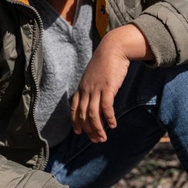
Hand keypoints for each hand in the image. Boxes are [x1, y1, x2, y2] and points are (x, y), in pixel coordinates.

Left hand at [71, 24, 152, 141]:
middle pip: (83, 115)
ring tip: (103, 138)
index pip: (74, 108)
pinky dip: (108, 118)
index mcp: (82, 87)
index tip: (79, 132)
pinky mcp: (108, 88)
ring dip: (97, 129)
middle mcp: (86, 89)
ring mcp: (96, 89)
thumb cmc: (106, 61)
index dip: (75, 121)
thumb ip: (93, 86)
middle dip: (88, 130)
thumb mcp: (95, 75)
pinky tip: (113, 125)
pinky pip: (106, 107)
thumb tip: (96, 96)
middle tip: (96, 140)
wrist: (114, 48)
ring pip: (92, 114)